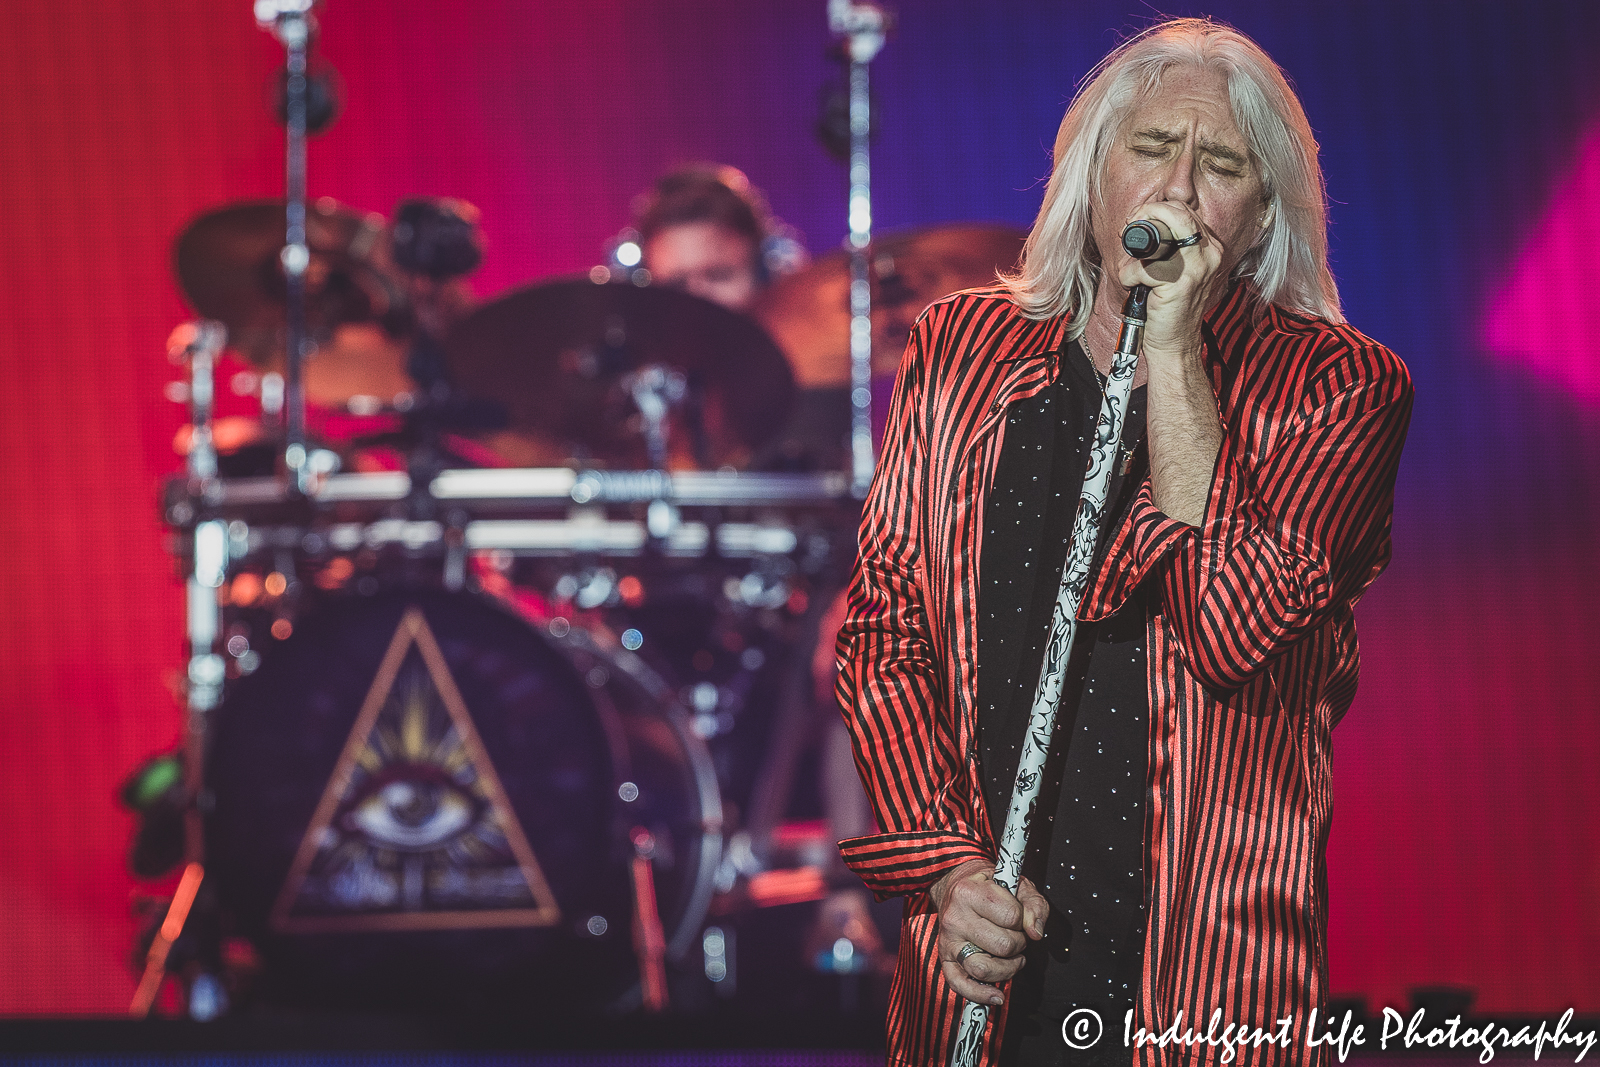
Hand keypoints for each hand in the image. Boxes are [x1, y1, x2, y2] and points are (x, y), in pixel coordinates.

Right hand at [929, 859, 1048, 1005]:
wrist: (956, 886)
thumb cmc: (989, 886)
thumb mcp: (1016, 884)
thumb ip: (1034, 905)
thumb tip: (1035, 932)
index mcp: (970, 892)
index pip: (1012, 916)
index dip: (1024, 920)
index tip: (1018, 916)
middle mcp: (955, 916)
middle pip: (1002, 945)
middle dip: (1019, 944)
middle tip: (1016, 936)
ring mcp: (948, 940)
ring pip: (984, 969)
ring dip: (1007, 968)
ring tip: (1012, 958)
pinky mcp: (945, 958)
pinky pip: (959, 984)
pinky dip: (980, 995)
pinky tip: (996, 996)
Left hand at [1116, 203, 1229, 525]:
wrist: (1175, 345)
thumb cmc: (1168, 307)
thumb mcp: (1174, 269)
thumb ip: (1166, 244)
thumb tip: (1143, 219)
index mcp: (1209, 247)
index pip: (1183, 209)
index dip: (1156, 210)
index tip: (1136, 220)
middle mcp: (1209, 253)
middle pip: (1175, 212)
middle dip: (1144, 216)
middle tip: (1128, 232)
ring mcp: (1197, 268)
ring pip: (1161, 232)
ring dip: (1135, 246)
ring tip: (1131, 264)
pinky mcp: (1179, 284)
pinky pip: (1144, 267)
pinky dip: (1130, 274)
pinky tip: (1133, 285)